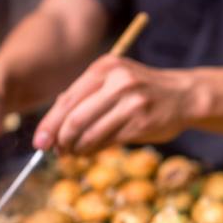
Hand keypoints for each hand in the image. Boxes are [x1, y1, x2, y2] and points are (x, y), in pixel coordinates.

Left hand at [32, 55, 207, 154]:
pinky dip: (94, 150)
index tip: (39, 142)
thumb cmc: (142, 90)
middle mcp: (118, 82)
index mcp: (105, 68)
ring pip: (91, 133)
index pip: (67, 100)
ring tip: (72, 154)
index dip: (49, 124)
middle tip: (55, 152)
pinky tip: (89, 152)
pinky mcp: (142, 123)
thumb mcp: (114, 80)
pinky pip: (109, 141)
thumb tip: (53, 124)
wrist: (183, 95)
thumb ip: (86, 95)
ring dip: (77, 149)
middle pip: (75, 118)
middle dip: (60, 139)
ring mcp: (131, 103)